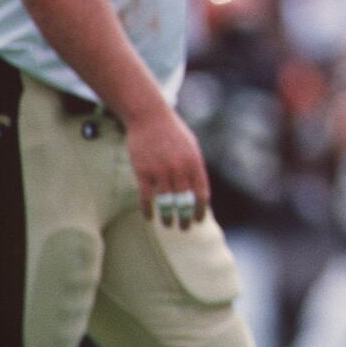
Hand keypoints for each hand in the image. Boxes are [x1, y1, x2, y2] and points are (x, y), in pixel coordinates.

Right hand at [122, 105, 209, 229]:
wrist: (150, 118)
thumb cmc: (172, 132)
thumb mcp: (191, 147)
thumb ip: (194, 167)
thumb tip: (197, 189)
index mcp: (195, 163)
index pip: (201, 193)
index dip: (201, 209)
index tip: (199, 220)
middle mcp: (180, 169)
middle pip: (185, 201)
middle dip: (186, 218)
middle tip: (185, 229)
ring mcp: (161, 171)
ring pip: (166, 202)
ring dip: (168, 217)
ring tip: (168, 225)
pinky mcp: (144, 172)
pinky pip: (147, 197)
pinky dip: (148, 209)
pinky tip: (150, 217)